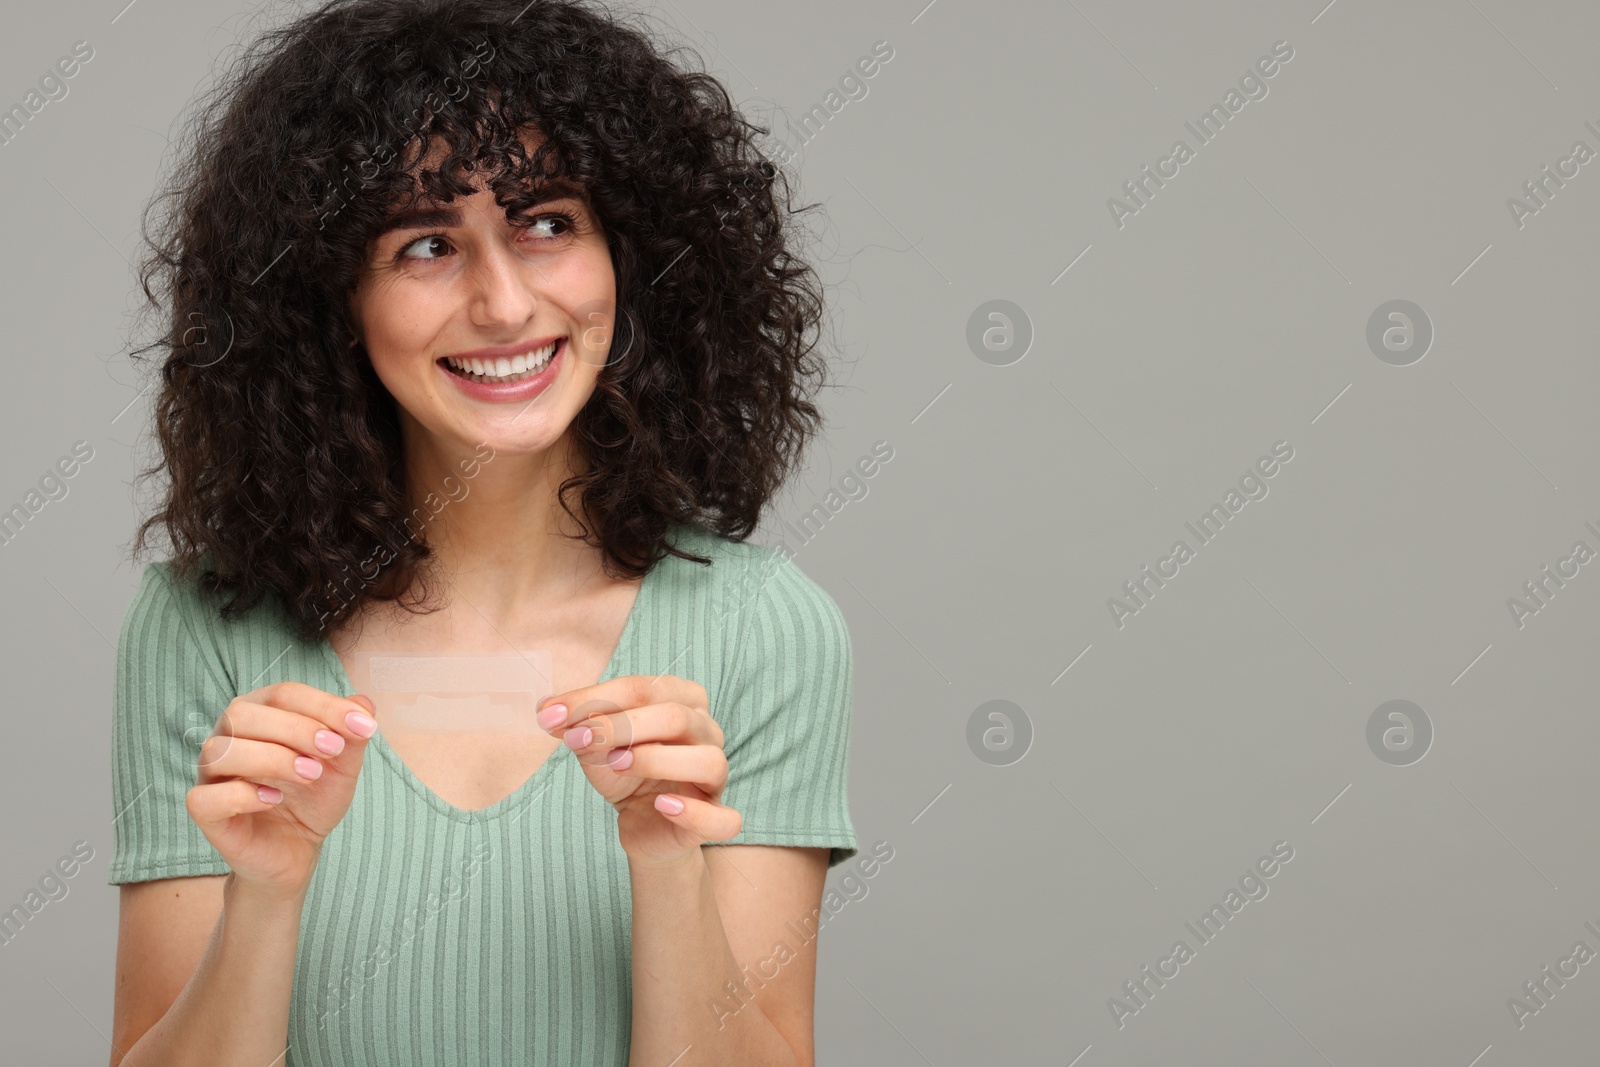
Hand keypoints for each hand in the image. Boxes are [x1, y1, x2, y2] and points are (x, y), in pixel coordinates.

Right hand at [185, 682, 378, 896]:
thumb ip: (352, 734)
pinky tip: (274, 799)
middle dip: (295, 728)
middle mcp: (228, 737)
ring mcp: (211, 775)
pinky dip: (242, 796)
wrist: (297, 848)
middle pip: (244, 713)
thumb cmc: (313, 797)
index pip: (283, 693)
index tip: (363, 727)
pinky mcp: (206, 813)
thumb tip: (364, 703)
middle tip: (332, 750)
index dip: (324, 706)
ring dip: (272, 759)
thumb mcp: (343, 765)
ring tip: (311, 775)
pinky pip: (205, 798)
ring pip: (219, 751)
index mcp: (259, 714)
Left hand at [535, 676, 741, 866]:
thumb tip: (549, 712)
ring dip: (658, 760)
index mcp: (683, 700)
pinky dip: (693, 812)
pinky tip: (662, 805)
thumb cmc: (624, 770)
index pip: (643, 688)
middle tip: (580, 740)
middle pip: (676, 717)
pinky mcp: (716, 817)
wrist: (642, 822)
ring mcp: (717, 775)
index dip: (595, 699)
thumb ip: (579, 724)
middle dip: (622, 726)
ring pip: (708, 761)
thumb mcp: (596, 743)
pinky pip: (723, 818)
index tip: (551, 715)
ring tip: (617, 764)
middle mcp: (708, 731)